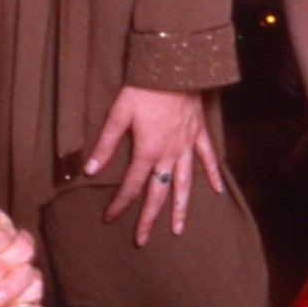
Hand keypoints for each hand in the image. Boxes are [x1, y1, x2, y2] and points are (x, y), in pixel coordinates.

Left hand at [83, 85, 228, 246]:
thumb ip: (105, 143)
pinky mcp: (198, 133)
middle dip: (148, 218)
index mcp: (147, 150)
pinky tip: (217, 190)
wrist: (174, 65)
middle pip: (158, 193)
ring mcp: (186, 145)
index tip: (109, 219)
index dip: (119, 204)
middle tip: (142, 240)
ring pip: (184, 183)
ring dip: (180, 208)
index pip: (131, 185)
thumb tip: (89, 170)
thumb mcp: (118, 114)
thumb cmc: (143, 88)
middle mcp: (168, 154)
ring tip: (178, 230)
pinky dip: (213, 174)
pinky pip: (208, 158)